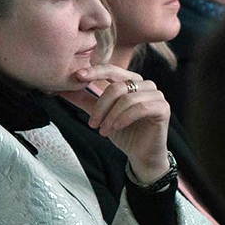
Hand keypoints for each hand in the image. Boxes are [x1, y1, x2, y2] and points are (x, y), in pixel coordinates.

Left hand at [61, 65, 171, 182]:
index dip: (95, 71)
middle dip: (101, 105)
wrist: (141, 155)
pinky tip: (115, 129)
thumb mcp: (100, 114)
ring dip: (110, 116)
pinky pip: (139, 108)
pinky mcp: (163, 108)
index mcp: (131, 81)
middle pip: (117, 85)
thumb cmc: (124, 133)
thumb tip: (60, 87)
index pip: (112, 70)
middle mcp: (146, 85)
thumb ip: (85, 99)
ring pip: (127, 98)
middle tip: (91, 123)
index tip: (78, 76)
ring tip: (103, 130)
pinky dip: (123, 119)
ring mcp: (157, 96)